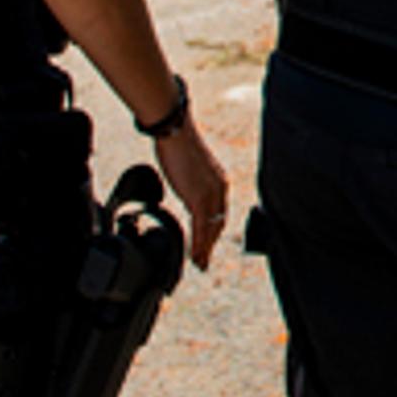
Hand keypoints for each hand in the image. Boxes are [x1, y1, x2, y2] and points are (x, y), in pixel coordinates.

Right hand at [152, 120, 229, 270]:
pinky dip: (199, 244)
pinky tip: (195, 255)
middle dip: (211, 244)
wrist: (175, 133)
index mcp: (220, 182)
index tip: (209, 244)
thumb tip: (184, 187)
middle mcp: (220, 189)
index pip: (220, 212)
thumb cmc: (178, 145)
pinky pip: (201, 227)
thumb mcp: (190, 168)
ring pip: (211, 228)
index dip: (214, 230)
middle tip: (204, 261)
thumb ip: (191, 182)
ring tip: (200, 263)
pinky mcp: (199, 197)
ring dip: (206, 249)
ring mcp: (211, 194)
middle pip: (218, 223)